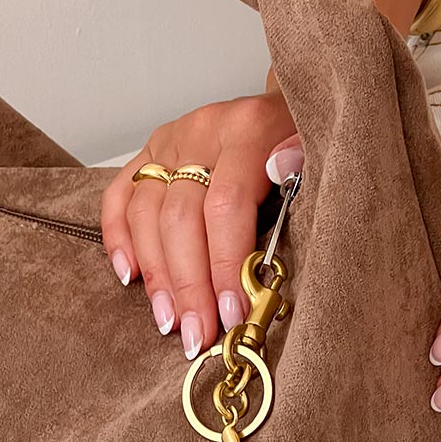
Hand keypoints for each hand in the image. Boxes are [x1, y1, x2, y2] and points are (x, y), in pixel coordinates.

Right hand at [101, 89, 303, 357]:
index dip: (225, 263)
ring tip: (171, 322)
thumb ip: (304, 160)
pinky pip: (119, 196)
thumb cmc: (303, 139)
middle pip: (180, 217)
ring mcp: (169, 141)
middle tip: (199, 333)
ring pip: (145, 213)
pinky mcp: (149, 152)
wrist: (284, 108)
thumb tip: (282, 167)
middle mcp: (200, 131)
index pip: (226, 204)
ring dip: (156, 276)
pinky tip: (131, 278)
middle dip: (188, 285)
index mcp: (248, 129)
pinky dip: (119, 239)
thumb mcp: (321, 148)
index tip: (232, 312)